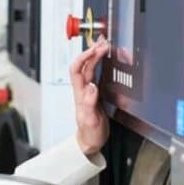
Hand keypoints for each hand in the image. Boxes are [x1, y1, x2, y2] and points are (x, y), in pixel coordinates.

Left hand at [71, 36, 109, 155]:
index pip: (77, 70)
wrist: (90, 141)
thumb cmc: (89, 133)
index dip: (84, 57)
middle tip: (104, 43)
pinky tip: (107, 59)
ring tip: (105, 45)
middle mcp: (83, 90)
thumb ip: (90, 104)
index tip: (95, 50)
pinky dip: (101, 63)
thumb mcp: (90, 121)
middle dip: (93, 51)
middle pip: (84, 65)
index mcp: (80, 95)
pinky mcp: (96, 93)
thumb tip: (92, 87)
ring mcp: (89, 90)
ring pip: (90, 67)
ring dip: (96, 55)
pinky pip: (96, 74)